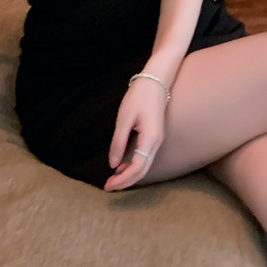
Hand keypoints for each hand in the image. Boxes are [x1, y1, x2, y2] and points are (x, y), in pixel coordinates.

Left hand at [104, 77, 167, 191]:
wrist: (157, 80)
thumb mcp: (125, 118)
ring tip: (113, 179)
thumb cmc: (139, 96)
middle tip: (108, 187)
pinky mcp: (155, 136)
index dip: (123, 179)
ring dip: (130, 174)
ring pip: (145, 165)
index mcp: (150, 138)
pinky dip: (134, 165)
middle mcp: (157, 142)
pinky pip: (146, 157)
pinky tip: (122, 166)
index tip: (108, 186)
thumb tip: (113, 164)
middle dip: (126, 181)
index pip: (137, 167)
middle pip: (143, 170)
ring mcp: (158, 140)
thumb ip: (119, 142)